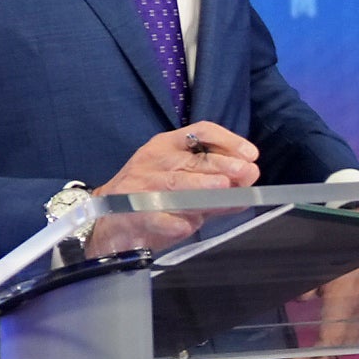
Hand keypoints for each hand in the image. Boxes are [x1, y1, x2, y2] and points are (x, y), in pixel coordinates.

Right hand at [87, 122, 259, 256]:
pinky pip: (155, 215)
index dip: (228, 141)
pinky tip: (187, 227)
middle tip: (245, 172)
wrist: (107, 220)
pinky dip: (172, 222)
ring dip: (200, 187)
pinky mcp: (132, 212)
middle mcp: (154, 160)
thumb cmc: (152, 197)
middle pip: (192, 160)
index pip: (200, 132)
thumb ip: (218, 185)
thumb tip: (250, 180)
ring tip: (222, 189)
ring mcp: (141, 186)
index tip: (250, 155)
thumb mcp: (186, 186)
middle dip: (221, 166)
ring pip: (174, 184)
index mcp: (167, 146)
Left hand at [285, 251, 358, 358]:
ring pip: (341, 352)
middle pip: (332, 357)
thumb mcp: (321, 269)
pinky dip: (332, 356)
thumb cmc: (346, 254)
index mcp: (344, 310)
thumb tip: (298, 301)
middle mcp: (356, 321)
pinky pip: (348, 345)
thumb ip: (307, 288)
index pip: (325, 348)